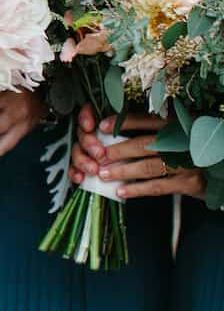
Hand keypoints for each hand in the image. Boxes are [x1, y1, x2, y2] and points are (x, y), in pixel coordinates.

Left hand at [69, 107, 204, 199]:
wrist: (222, 168)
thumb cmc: (193, 148)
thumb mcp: (180, 131)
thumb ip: (156, 128)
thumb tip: (119, 128)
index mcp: (178, 125)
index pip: (146, 120)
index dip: (123, 122)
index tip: (102, 126)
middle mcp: (182, 142)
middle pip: (144, 144)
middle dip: (118, 151)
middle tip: (98, 156)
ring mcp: (187, 163)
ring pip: (149, 167)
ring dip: (124, 171)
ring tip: (104, 174)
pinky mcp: (190, 183)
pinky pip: (158, 187)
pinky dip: (138, 189)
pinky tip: (122, 191)